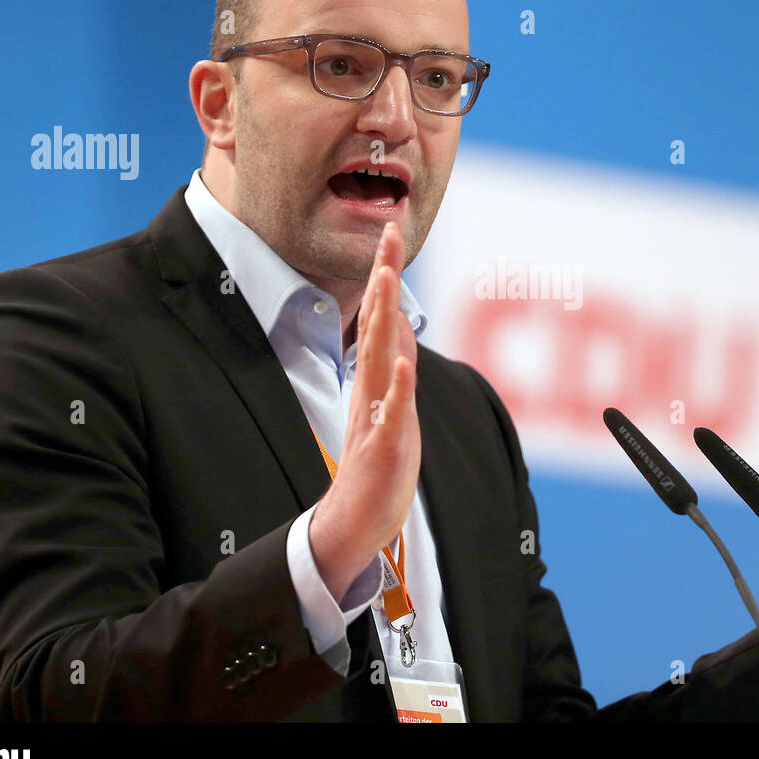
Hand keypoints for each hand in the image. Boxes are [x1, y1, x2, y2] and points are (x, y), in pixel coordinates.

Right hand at [308, 222, 420, 601]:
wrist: (354, 524)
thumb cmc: (376, 468)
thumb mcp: (392, 411)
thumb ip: (396, 371)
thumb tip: (403, 332)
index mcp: (374, 382)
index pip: (378, 319)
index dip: (385, 276)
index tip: (390, 234)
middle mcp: (371, 391)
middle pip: (375, 326)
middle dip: (383, 279)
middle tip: (387, 234)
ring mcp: (376, 417)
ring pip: (379, 359)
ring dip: (382, 318)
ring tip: (385, 278)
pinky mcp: (383, 448)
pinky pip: (390, 415)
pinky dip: (397, 389)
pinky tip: (402, 364)